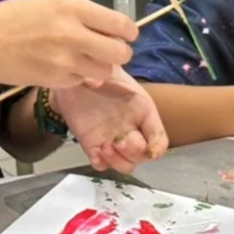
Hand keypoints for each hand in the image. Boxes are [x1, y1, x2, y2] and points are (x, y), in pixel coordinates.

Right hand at [0, 0, 136, 90]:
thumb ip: (80, 15)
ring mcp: (65, 61)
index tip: (126, 34)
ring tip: (84, 59)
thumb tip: (108, 29)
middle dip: (120, 53)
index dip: (129, 32)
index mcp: (72, 8)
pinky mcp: (56, 81)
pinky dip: (78, 76)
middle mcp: (73, 34)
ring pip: (105, 72)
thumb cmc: (12, 18)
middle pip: (121, 53)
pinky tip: (61, 67)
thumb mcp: (49, 4)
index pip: (120, 24)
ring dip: (100, 67)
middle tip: (109, 50)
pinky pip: (82, 81)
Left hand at [52, 67, 168, 174]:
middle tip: (117, 142)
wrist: (74, 78)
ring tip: (104, 147)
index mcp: (142, 111)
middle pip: (142, 154)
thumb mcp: (105, 67)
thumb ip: (104, 73)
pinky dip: (100, 163)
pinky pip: (102, 165)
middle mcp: (131, 129)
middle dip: (133, 152)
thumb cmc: (97, 71)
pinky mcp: (93, 146)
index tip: (151, 152)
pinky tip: (94, 152)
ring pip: (126, 164)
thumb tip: (95, 81)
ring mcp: (112, 140)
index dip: (158, 147)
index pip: (158, 136)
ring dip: (118, 161)